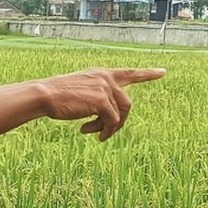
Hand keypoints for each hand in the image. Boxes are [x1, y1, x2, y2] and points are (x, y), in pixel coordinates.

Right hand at [37, 67, 165, 141]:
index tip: (163, 72)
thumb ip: (98, 99)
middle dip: (120, 121)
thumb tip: (111, 119)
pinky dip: (104, 131)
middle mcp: (106, 78)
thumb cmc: (58, 97)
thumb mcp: (81, 93)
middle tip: (104, 134)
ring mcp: (105, 88)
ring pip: (121, 114)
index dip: (147, 73)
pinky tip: (86, 132)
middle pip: (127, 103)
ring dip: (110, 128)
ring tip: (96, 135)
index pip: (129, 73)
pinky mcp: (102, 100)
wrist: (45, 95)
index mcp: (101, 74)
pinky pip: (112, 121)